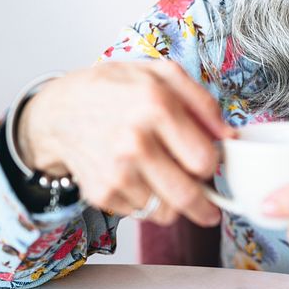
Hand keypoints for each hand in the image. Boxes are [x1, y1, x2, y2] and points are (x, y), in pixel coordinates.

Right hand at [17, 61, 235, 225]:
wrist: (59, 111)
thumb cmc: (114, 90)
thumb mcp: (160, 74)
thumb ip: (202, 102)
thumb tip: (229, 136)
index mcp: (155, 106)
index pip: (205, 160)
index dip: (211, 163)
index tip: (206, 161)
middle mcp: (134, 142)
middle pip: (189, 195)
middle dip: (205, 203)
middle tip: (208, 202)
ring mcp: (116, 171)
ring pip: (167, 212)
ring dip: (172, 201)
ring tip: (161, 178)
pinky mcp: (101, 194)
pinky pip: (142, 214)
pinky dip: (146, 202)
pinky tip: (137, 178)